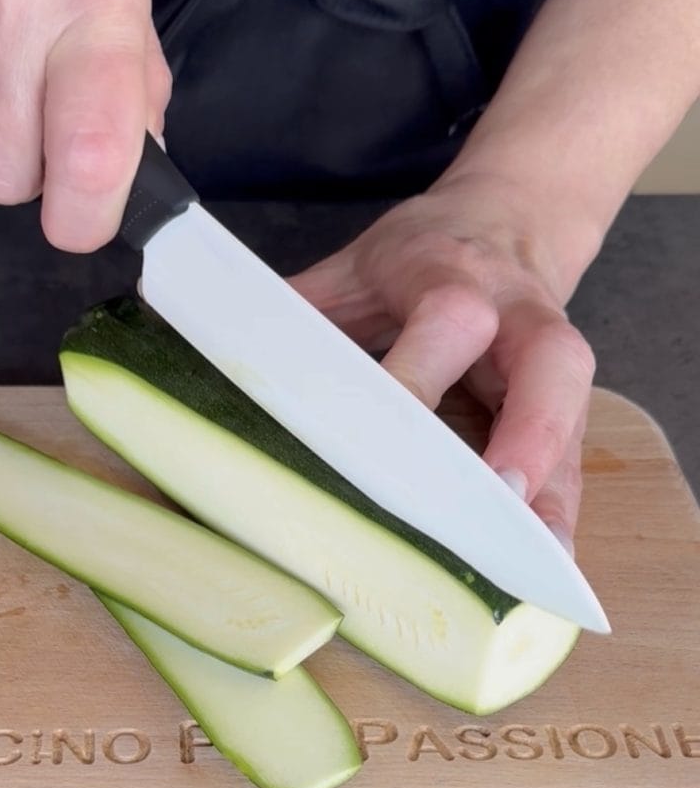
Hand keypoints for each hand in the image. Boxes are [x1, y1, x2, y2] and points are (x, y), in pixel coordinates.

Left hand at [289, 174, 597, 551]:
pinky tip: (542, 561)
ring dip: (552, 491)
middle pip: (547, 364)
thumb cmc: (422, 253)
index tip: (376, 432)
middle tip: (492, 498)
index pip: (448, 318)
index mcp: (452, 273)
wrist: (508, 223)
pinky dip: (558, 508)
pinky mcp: (565, 399)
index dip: (417, 375)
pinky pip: (572, 454)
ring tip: (523, 565)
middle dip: (525, 433)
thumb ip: (301, 307)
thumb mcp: (355, 266)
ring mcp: (551, 358)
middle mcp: (518, 312)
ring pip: (571, 418)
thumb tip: (216, 347)